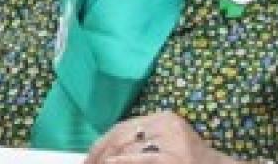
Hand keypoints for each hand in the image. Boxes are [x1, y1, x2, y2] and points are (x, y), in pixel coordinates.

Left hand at [86, 112, 232, 163]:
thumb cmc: (189, 160)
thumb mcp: (166, 143)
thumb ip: (141, 141)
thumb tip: (104, 153)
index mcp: (162, 118)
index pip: (122, 128)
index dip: (101, 144)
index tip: (88, 158)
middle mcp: (166, 125)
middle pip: (122, 137)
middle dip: (100, 154)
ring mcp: (171, 142)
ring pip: (128, 149)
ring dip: (108, 160)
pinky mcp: (174, 158)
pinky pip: (142, 159)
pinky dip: (124, 162)